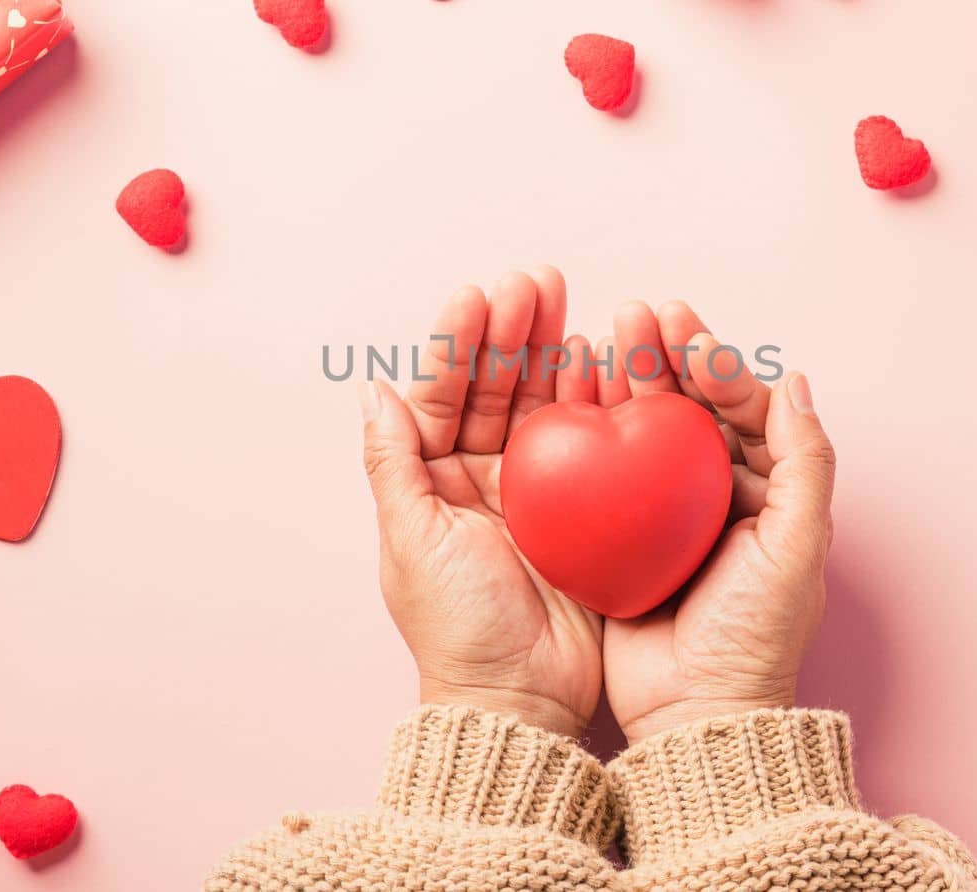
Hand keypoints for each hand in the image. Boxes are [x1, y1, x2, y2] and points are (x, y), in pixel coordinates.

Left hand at [359, 268, 602, 739]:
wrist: (521, 696)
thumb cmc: (456, 626)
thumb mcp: (411, 540)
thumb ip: (392, 462)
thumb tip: (372, 390)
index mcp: (434, 482)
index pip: (443, 395)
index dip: (459, 344)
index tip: (477, 295)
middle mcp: (482, 477)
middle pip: (497, 388)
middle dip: (512, 332)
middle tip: (535, 281)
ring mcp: (538, 492)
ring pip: (544, 405)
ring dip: (554, 352)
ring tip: (569, 302)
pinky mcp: (586, 512)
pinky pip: (592, 443)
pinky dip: (597, 400)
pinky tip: (604, 359)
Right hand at [587, 301, 835, 744]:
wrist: (694, 712)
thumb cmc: (755, 635)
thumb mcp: (797, 546)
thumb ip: (806, 463)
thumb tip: (796, 382)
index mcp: (765, 492)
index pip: (744, 410)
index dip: (719, 368)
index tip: (688, 337)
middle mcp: (714, 495)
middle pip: (691, 408)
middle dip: (667, 356)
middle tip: (639, 314)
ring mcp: (661, 515)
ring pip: (644, 430)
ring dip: (627, 380)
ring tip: (604, 336)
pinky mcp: (617, 537)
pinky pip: (602, 471)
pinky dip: (589, 430)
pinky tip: (571, 396)